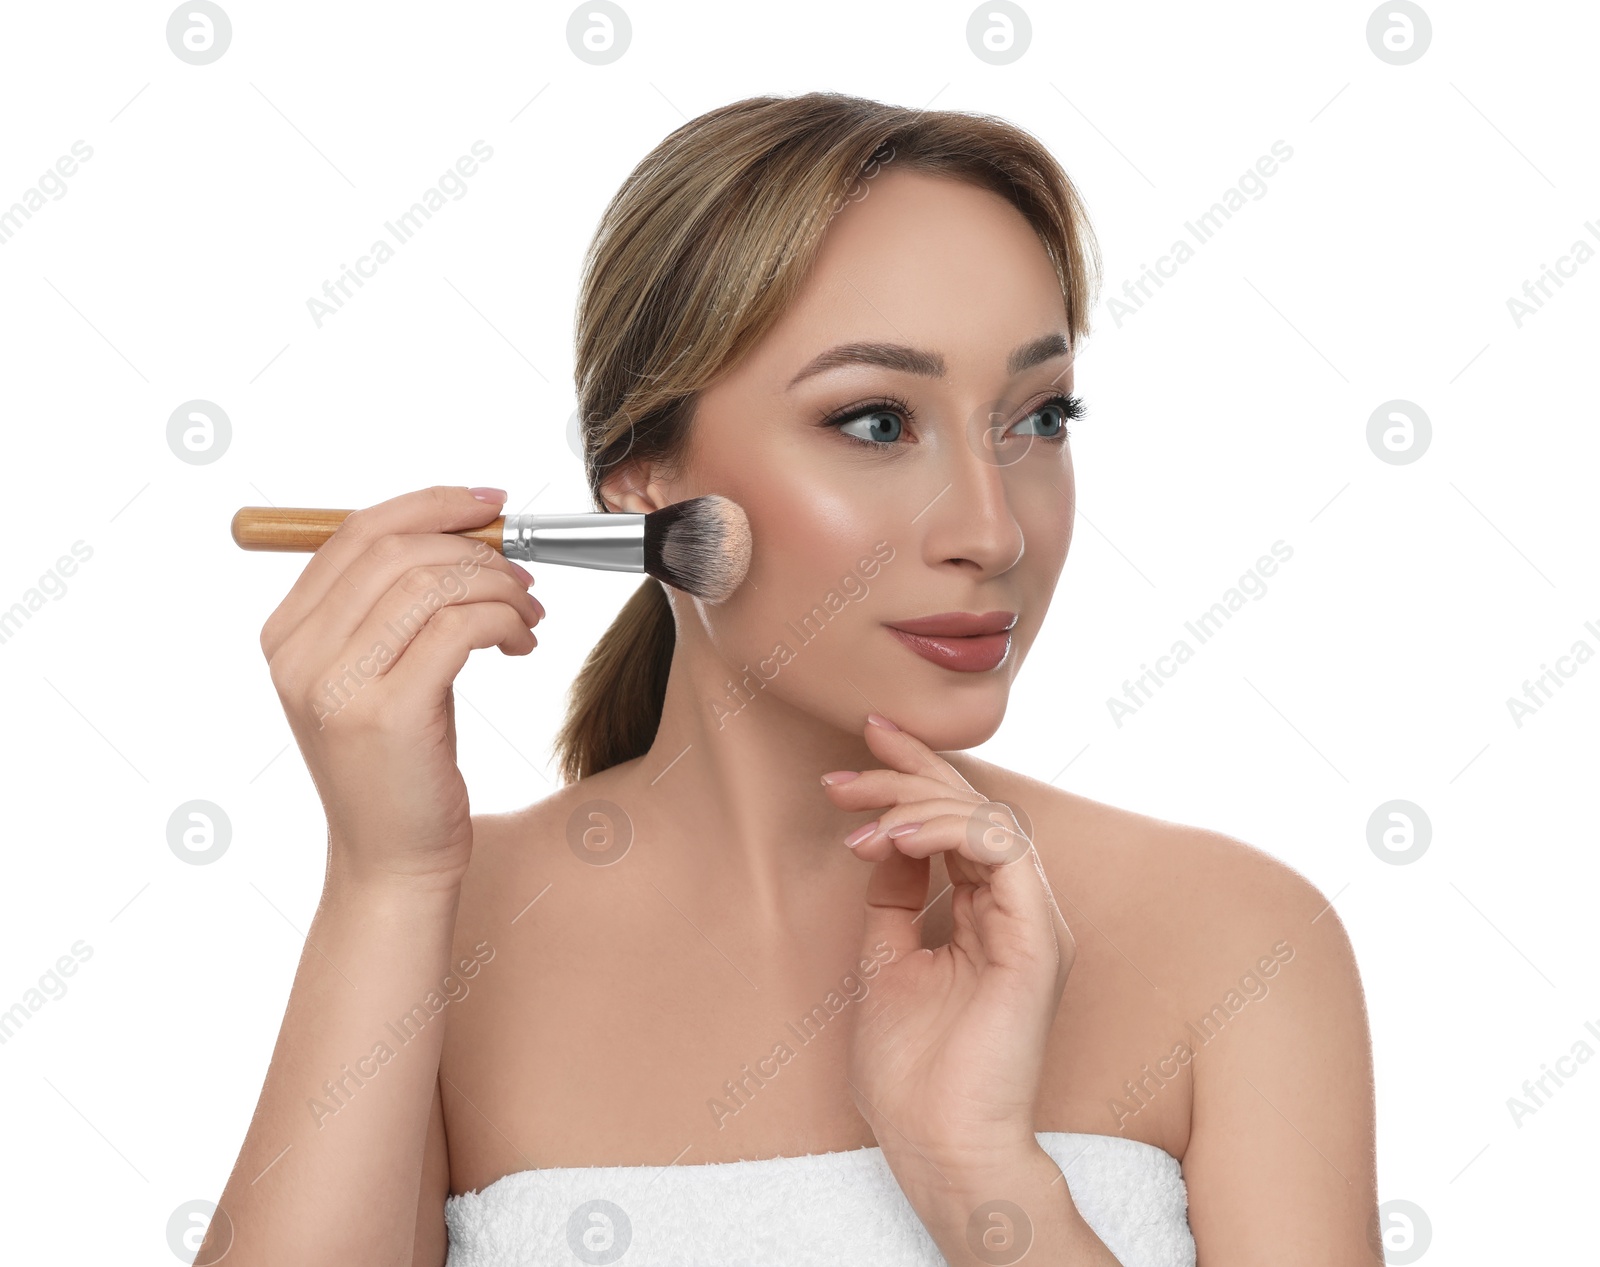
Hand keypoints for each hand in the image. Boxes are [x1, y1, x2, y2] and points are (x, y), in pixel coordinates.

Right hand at [257, 485, 543, 890]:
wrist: (393, 862)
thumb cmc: (400, 765)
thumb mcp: (379, 674)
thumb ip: (394, 607)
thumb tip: (463, 531)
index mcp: (286, 634)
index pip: (357, 531)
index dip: (431, 504)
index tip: (490, 505)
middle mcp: (298, 655)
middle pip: (396, 549)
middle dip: (475, 549)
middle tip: (523, 576)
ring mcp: (336, 685)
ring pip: (433, 584)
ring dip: (499, 587)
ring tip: (528, 614)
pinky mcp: (387, 714)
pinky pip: (460, 628)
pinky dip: (504, 621)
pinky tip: (521, 644)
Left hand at [822, 713, 1074, 1172]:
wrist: (939, 1145)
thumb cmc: (914, 1074)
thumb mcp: (886, 963)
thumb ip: (893, 902)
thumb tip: (881, 845)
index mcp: (986, 915)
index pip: (957, 824)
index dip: (912, 779)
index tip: (857, 754)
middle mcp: (1015, 911)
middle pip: (973, 809)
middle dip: (909, 772)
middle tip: (853, 760)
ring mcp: (1032, 923)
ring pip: (988, 819)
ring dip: (918, 803)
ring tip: (863, 821)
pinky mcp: (1038, 939)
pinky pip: (1003, 853)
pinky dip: (950, 831)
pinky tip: (899, 839)